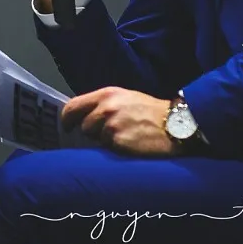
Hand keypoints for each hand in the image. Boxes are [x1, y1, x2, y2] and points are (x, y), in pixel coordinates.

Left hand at [61, 87, 176, 156]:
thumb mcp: (126, 98)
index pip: (73, 106)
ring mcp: (112, 125)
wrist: (175, 124)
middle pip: (83, 125)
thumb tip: (84, 117)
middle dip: (93, 132)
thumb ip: (104, 104)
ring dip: (105, 141)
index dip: (67, 119)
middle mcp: (106, 107)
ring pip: (95, 138)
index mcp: (107, 94)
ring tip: (124, 137)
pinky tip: (130, 144)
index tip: (67, 127)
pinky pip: (108, 149)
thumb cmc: (151, 112)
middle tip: (109, 134)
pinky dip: (116, 149)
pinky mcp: (118, 141)